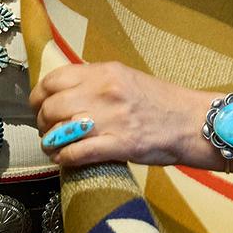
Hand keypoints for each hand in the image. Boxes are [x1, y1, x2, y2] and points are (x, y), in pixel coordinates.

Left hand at [30, 61, 212, 168]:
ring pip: (58, 130)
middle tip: (47, 130)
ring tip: (53, 147)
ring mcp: (111, 119)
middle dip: (42, 122)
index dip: (39, 96)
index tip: (39, 107)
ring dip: (50, 142)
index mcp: (103, 73)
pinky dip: (64, 158)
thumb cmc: (160, 103)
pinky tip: (64, 160)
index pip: (52, 80)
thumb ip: (94, 82)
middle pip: (51, 107)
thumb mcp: (124, 79)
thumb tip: (63, 91)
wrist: (194, 123)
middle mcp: (104, 92)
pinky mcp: (120, 145)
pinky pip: (77, 153)